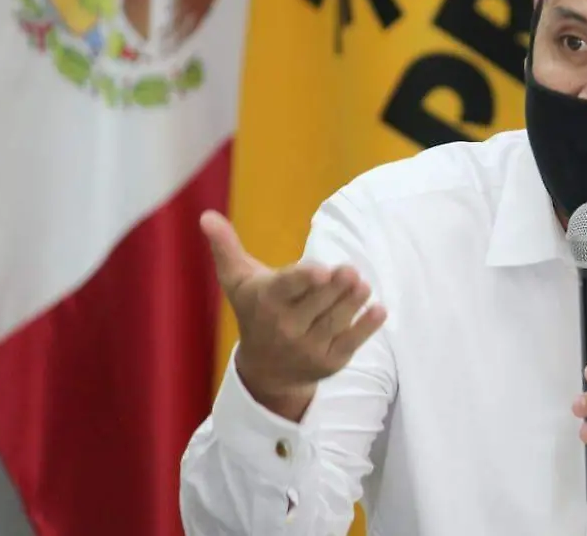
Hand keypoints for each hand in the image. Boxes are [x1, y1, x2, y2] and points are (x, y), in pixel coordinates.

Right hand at [201, 210, 386, 417]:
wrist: (266, 371)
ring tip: (363, 285)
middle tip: (351, 271)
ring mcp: (309, 348)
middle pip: (318, 302)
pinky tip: (379, 310)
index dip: (305, 280)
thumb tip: (207, 216)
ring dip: (353, 302)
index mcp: (267, 302)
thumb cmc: (256, 312)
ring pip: (336, 321)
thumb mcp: (238, 282)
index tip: (321, 271)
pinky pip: (352, 342)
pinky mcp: (330, 361)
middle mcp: (286, 328)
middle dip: (336, 286)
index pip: (288, 288)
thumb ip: (226, 248)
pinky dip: (367, 326)